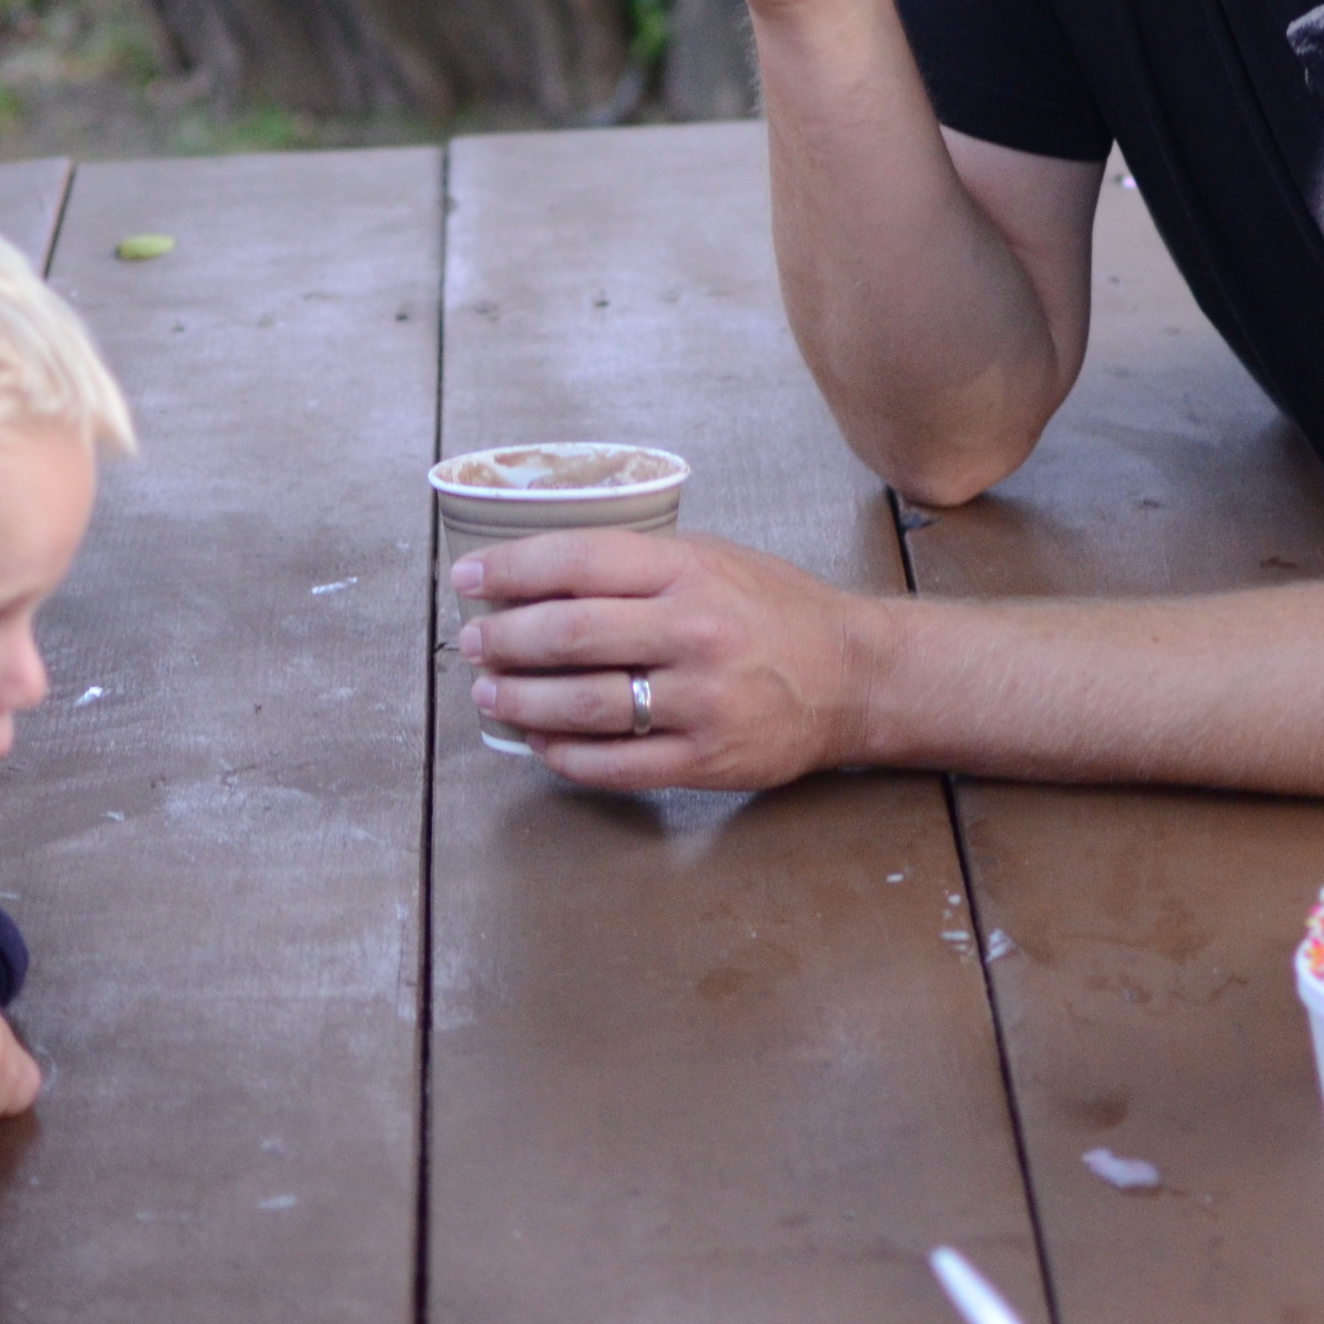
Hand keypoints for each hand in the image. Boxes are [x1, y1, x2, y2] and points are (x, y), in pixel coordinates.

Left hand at [453, 527, 864, 793]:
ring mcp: (700, 701)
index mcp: (689, 571)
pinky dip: (565, 755)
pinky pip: (614, 764)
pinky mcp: (705, 760)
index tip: (469, 580)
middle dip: (503, 640)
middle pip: (568, 635)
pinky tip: (542, 742)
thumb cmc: (776, 611)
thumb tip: (540, 578)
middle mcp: (692, 632)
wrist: (853, 675)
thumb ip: (637, 566)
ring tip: (491, 694)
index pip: (578, 562)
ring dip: (521, 701)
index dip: (511, 570)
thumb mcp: (714, 559)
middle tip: (473, 644)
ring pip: (582, 704)